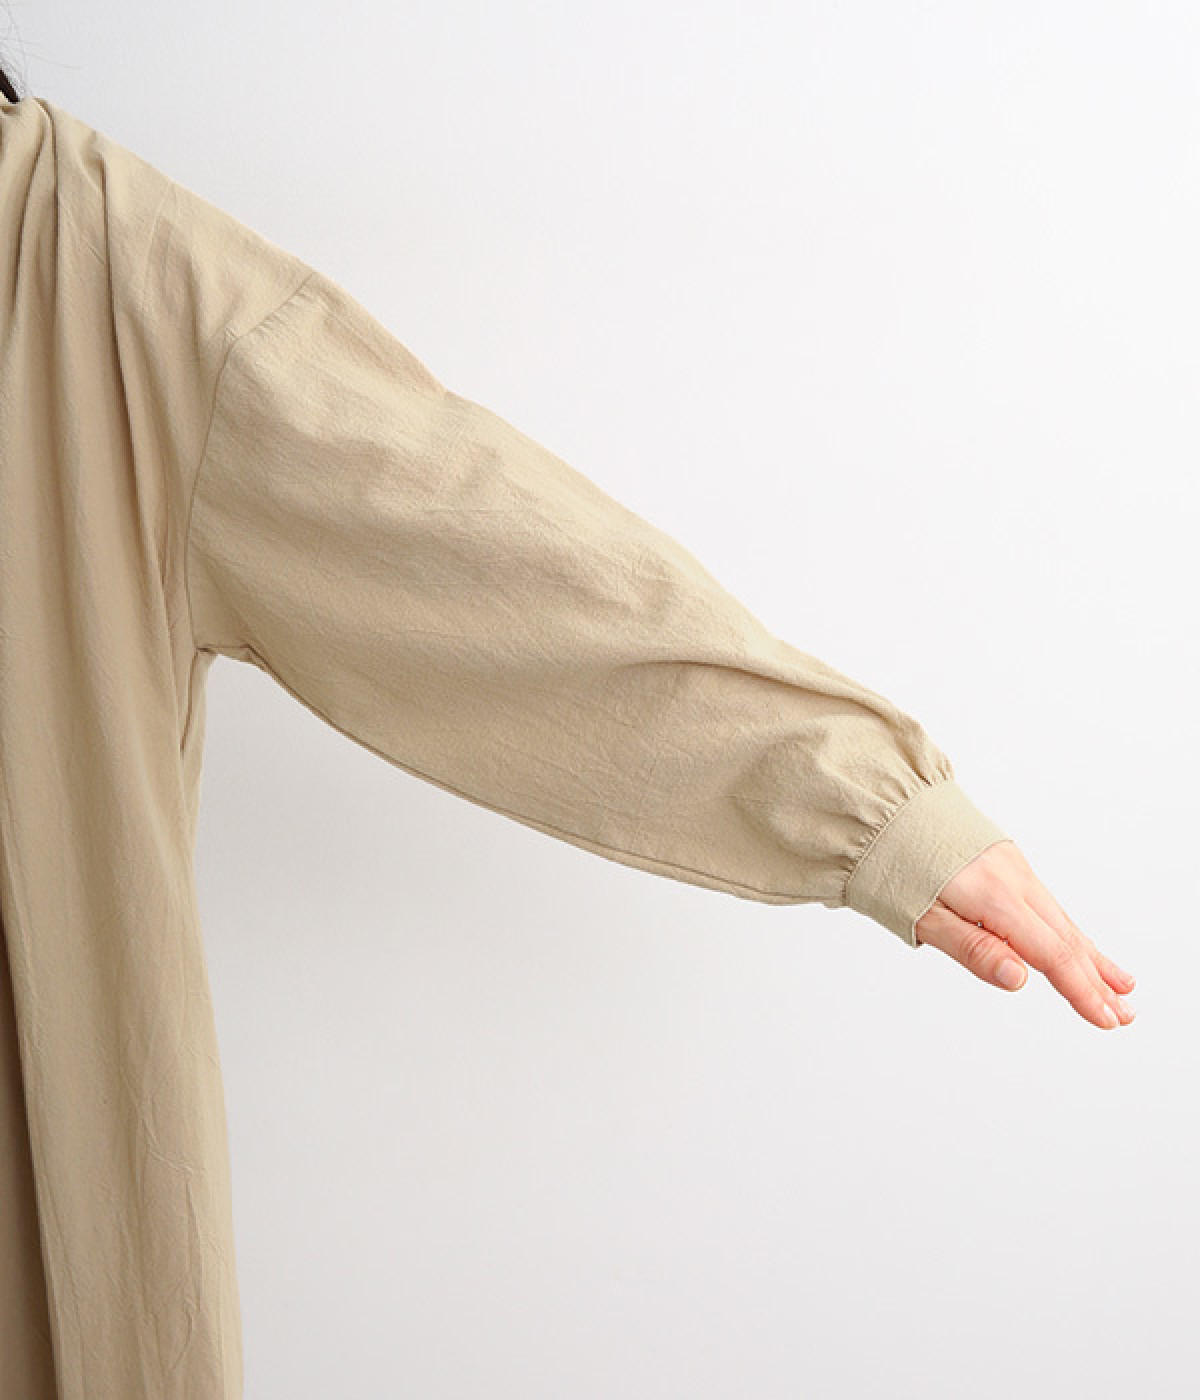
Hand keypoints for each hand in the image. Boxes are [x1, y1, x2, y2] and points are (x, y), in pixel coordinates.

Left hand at [914, 840, 1135, 1028]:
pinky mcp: (1004, 862)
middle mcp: (1013, 879)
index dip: (1081, 990)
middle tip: (1124, 1015)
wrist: (882, 806)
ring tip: (1120, 985)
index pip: (1051, 954)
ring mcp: (1012, 867)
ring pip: (1060, 920)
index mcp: (995, 897)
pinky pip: (1046, 904)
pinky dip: (1069, 929)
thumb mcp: (923, 916)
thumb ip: (973, 948)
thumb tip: (1020, 978)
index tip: (1106, 1019)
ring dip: (1090, 956)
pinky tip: (1079, 944)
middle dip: (1096, 980)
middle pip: (1064, 939)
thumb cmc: (893, 864)